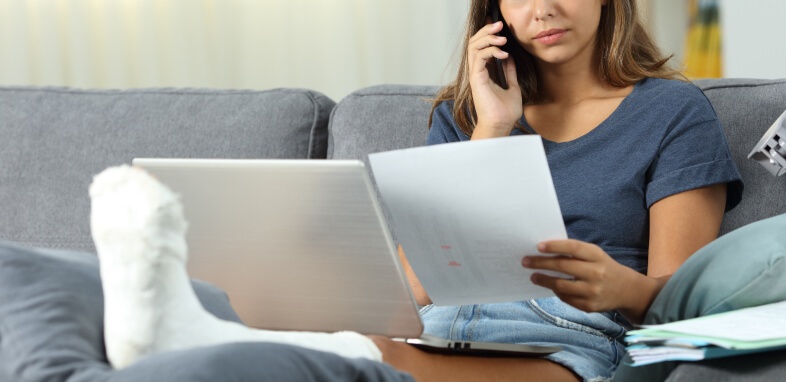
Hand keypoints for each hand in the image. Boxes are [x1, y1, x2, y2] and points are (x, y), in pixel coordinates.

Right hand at [467, 21, 521, 137]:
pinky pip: (479, 57)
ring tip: (502, 38)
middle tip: (499, 25)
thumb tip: (509, 58)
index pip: (480, 47)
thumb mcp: (512, 86)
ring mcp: (475, 75)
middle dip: (486, 31)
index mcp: (483, 73)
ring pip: (474, 47)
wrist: (501, 125)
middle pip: (474, 43)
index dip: (488, 35)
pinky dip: (490, 51)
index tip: (500, 28)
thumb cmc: (505, 111)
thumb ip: (509, 72)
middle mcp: (477, 72)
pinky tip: (503, 54)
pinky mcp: (476, 78)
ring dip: (488, 38)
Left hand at [521, 239, 646, 313]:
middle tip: (526, 261)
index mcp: (597, 256)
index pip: (573, 248)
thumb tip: (544, 250)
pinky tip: (550, 286)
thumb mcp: (595, 255)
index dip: (555, 246)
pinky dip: (556, 291)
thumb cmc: (603, 267)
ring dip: (543, 280)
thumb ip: (575, 252)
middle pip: (563, 266)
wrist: (626, 290)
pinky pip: (566, 298)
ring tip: (533, 276)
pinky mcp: (589, 306)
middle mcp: (596, 273)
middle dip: (541, 263)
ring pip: (561, 285)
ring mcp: (593, 291)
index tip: (538, 246)